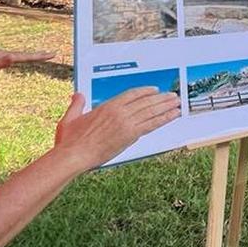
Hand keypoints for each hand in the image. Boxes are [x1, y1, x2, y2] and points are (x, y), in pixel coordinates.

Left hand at [0, 49, 55, 80]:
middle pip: (23, 55)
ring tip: (39, 57)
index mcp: (1, 56)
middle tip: (51, 54)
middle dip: (37, 55)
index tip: (52, 54)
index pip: (24, 56)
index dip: (38, 56)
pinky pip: (10, 60)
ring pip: (17, 57)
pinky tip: (16, 61)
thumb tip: (12, 57)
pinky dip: (18, 60)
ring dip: (29, 57)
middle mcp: (0, 55)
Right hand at [53, 87, 179, 171]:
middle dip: (161, 98)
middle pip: (146, 101)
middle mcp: (120, 112)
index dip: (145, 92)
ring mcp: (127, 123)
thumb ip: (77, 105)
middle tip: (173, 96)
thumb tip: (78, 95)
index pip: (132, 94)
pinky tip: (174, 115)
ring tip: (177, 103)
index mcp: (107, 106)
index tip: (155, 90)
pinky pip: (152, 124)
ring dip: (166, 106)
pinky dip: (165, 118)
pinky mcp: (131, 135)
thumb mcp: (70, 119)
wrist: (74, 155)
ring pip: (151, 111)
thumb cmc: (70, 141)